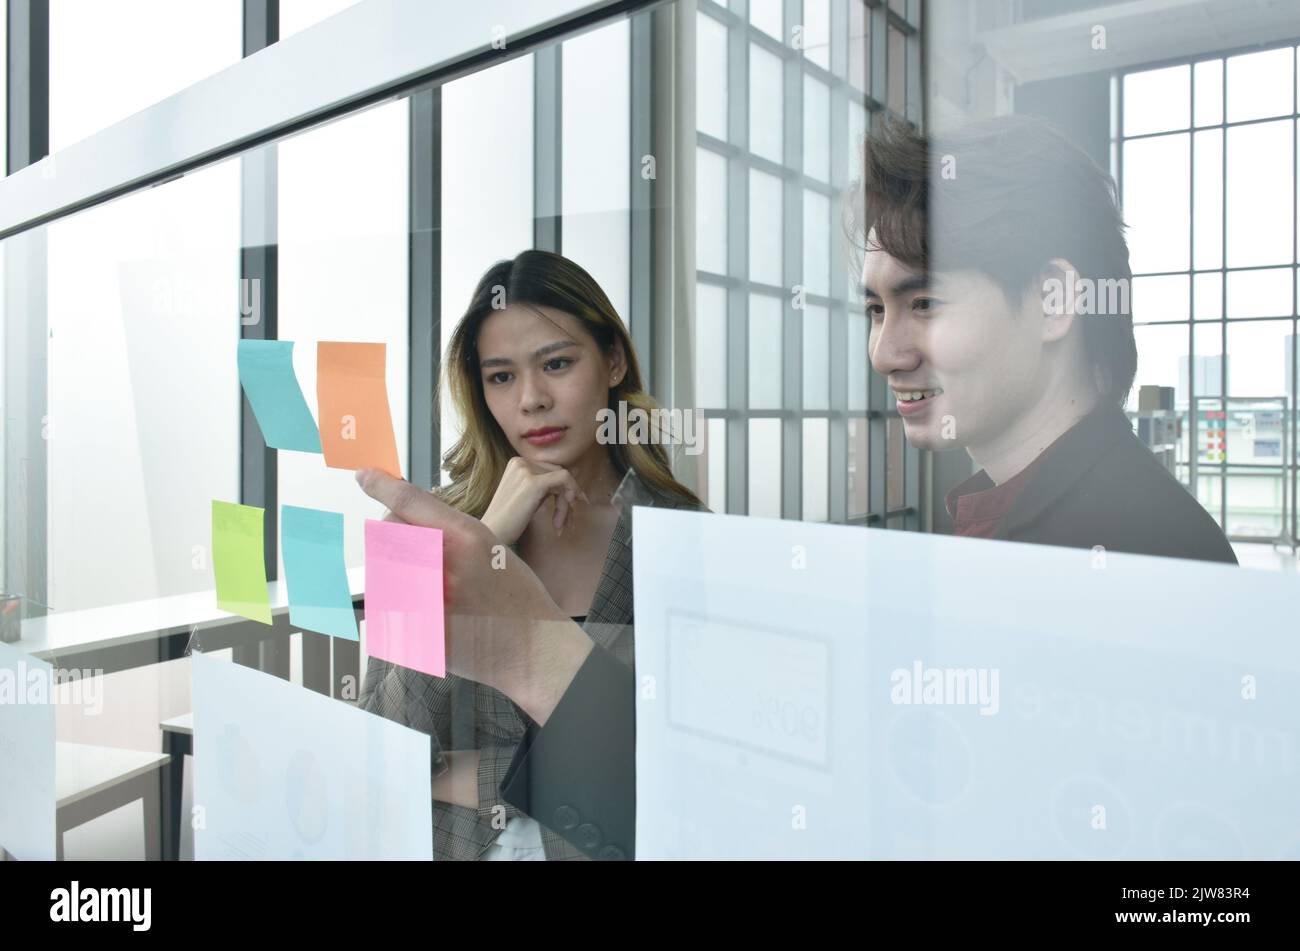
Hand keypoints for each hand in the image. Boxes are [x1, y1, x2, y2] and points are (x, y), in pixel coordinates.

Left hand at [356, 468, 592, 722]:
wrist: (531, 648)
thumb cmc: (515, 595)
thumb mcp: (491, 547)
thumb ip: (447, 531)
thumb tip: (401, 516)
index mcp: (467, 538)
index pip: (411, 501)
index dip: (382, 485)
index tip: (365, 477)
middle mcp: (444, 564)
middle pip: (388, 532)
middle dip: (392, 536)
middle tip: (414, 554)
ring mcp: (428, 600)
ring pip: (382, 568)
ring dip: (393, 572)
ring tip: (429, 588)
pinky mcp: (415, 632)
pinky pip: (386, 606)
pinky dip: (396, 606)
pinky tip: (427, 613)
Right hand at [481, 456, 589, 544]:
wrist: (493, 534)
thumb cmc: (509, 520)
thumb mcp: (527, 495)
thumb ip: (544, 485)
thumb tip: (573, 478)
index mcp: (517, 462)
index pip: (550, 469)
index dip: (562, 488)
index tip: (569, 507)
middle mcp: (521, 461)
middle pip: (557, 473)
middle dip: (566, 497)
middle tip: (566, 522)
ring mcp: (526, 470)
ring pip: (563, 479)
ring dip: (565, 505)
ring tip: (560, 526)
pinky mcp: (533, 482)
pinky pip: (564, 478)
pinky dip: (572, 493)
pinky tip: (563, 515)